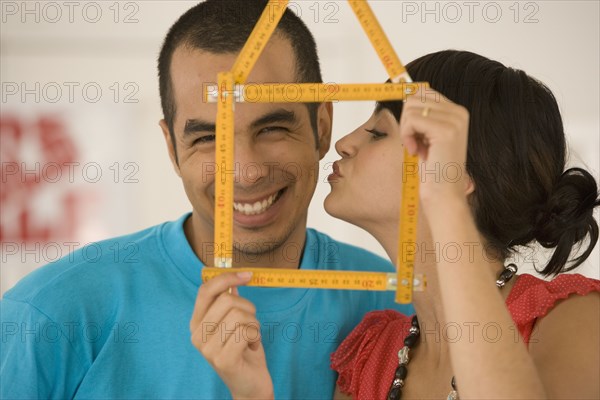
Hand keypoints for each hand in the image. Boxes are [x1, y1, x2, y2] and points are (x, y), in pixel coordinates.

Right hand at [190, 271, 273, 398]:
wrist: (250, 384)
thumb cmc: (244, 350)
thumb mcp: (236, 322)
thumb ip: (231, 303)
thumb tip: (234, 280)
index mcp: (197, 323)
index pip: (205, 290)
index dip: (226, 278)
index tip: (247, 275)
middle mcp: (197, 335)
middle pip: (227, 300)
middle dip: (248, 308)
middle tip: (251, 323)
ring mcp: (207, 349)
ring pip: (239, 316)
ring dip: (254, 325)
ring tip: (251, 337)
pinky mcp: (222, 360)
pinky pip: (245, 332)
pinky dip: (255, 337)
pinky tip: (251, 348)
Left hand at [399, 86, 470, 205]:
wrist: (444, 195)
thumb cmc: (433, 170)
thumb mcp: (427, 137)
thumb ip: (422, 116)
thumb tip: (407, 93)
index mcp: (457, 112)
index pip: (423, 93)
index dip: (411, 115)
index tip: (416, 137)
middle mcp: (459, 112)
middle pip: (415, 97)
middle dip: (406, 121)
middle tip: (414, 143)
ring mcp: (455, 120)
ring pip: (411, 108)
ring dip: (406, 130)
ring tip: (417, 148)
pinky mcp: (446, 130)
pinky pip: (411, 120)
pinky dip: (407, 136)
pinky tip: (416, 151)